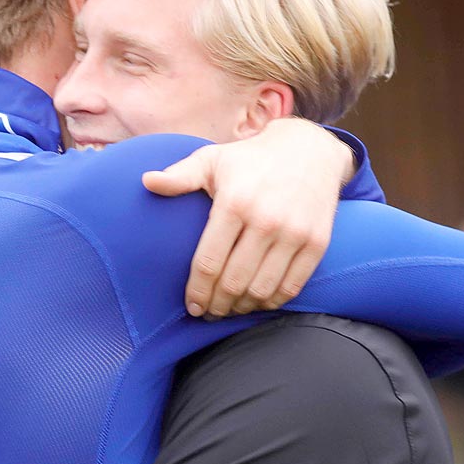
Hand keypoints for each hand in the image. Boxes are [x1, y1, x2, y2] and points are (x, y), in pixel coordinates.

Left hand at [142, 117, 351, 317]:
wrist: (310, 149)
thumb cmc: (250, 159)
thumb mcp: (212, 160)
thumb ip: (180, 176)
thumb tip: (146, 181)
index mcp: (235, 202)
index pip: (209, 262)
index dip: (197, 291)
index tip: (191, 306)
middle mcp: (266, 220)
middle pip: (234, 282)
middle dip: (217, 305)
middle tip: (208, 313)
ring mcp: (295, 233)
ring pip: (262, 290)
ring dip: (242, 308)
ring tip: (230, 309)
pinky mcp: (317, 242)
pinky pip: (291, 286)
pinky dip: (271, 302)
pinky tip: (257, 302)